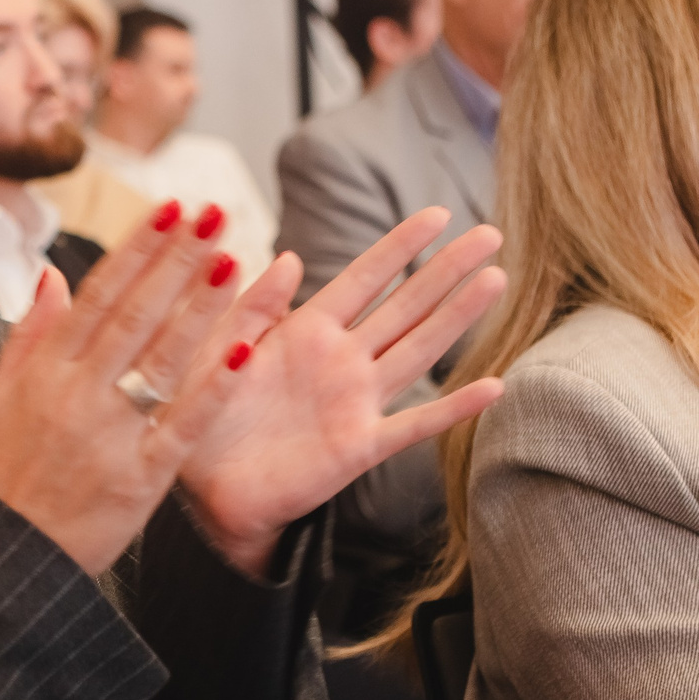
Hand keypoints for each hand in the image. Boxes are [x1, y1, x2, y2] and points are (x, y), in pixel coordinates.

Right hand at [0, 202, 245, 575]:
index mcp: (46, 371)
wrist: (9, 555)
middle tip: (214, 212)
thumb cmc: (5, 475)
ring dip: (201, 306)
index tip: (171, 207)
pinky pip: (183, 424)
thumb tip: (52, 274)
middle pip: (136, 314)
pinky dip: (214, 387)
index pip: (100, 294)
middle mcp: (78, 394)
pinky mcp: (141, 476)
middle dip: (177, 259)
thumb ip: (29, 335)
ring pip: (163, 358)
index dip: (139, 248)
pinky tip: (246, 349)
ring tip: (234, 258)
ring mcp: (111, 435)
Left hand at [171, 207, 506, 573]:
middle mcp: (342, 361)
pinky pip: (414, 425)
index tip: (440, 213)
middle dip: (447, 269)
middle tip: (491, 233)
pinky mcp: (359, 445)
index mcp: (307, 330)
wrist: (202, 486)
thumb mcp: (219, 346)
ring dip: (457, 317)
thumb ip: (254, 305)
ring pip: (418, 350)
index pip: (365, 277)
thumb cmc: (205, 412)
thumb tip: (292, 257)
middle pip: (406, 305)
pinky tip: (493, 387)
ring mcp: (356, 402)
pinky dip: (453, 408)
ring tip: (496, 280)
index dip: (401, 245)